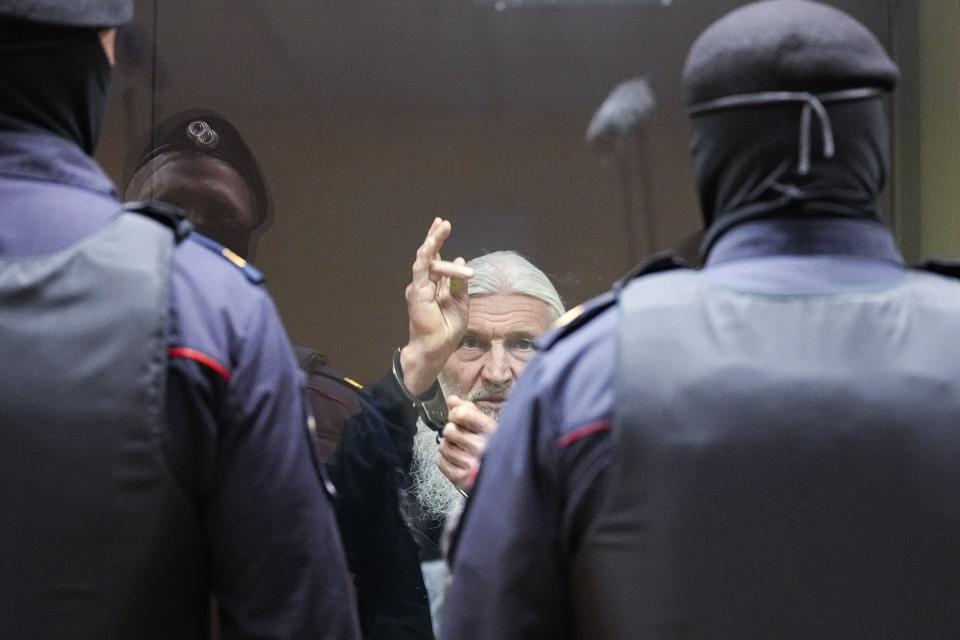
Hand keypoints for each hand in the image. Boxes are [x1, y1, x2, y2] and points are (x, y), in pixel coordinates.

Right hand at [400, 218, 473, 394]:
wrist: (436, 347)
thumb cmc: (447, 329)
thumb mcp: (460, 302)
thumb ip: (459, 283)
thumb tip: (461, 260)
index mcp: (434, 287)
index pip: (435, 261)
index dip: (439, 245)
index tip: (446, 229)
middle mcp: (424, 284)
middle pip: (428, 256)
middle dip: (435, 237)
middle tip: (443, 222)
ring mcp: (419, 287)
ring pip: (427, 259)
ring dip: (434, 241)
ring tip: (443, 225)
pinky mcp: (418, 291)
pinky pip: (422, 268)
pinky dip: (429, 253)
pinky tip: (433, 241)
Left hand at [438, 395, 496, 491]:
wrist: (502, 480)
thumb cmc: (494, 449)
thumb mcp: (487, 425)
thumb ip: (469, 410)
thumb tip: (452, 399)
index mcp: (491, 430)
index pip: (461, 414)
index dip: (455, 414)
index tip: (459, 418)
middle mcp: (483, 447)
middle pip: (449, 430)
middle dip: (452, 432)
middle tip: (461, 437)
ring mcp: (472, 465)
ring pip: (444, 447)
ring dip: (449, 447)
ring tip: (460, 450)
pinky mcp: (462, 479)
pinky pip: (441, 463)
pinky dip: (446, 461)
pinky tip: (457, 461)